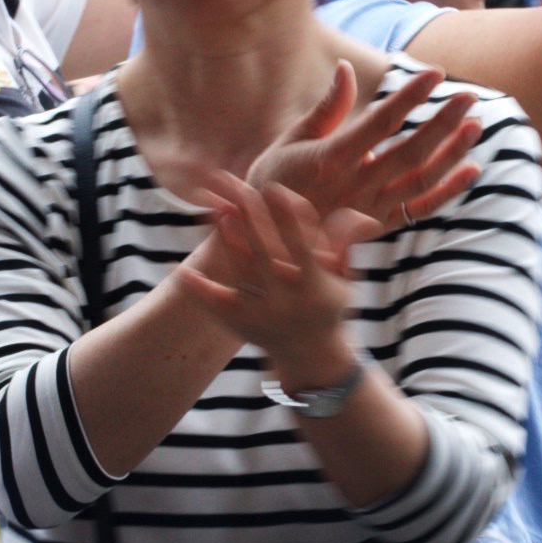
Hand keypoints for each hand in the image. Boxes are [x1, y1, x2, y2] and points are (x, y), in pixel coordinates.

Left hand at [179, 178, 364, 375]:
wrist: (311, 355)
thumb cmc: (329, 305)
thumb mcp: (345, 279)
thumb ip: (346, 245)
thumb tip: (358, 213)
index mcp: (314, 287)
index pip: (300, 248)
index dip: (288, 219)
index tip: (274, 190)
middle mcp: (286, 302)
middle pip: (263, 253)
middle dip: (250, 218)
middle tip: (237, 187)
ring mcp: (260, 314)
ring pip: (237, 270)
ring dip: (223, 238)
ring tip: (212, 207)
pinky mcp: (240, 324)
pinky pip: (215, 303)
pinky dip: (198, 288)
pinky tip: (183, 269)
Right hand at [247, 62, 482, 233]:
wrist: (266, 245)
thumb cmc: (274, 184)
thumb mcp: (291, 142)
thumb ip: (326, 109)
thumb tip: (346, 69)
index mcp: (332, 158)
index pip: (381, 122)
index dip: (410, 96)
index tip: (435, 73)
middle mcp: (355, 186)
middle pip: (410, 151)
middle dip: (444, 121)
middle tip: (470, 96)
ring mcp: (370, 210)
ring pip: (421, 180)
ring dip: (452, 153)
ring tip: (476, 126)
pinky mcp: (379, 228)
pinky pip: (419, 210)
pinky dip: (448, 192)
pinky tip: (471, 169)